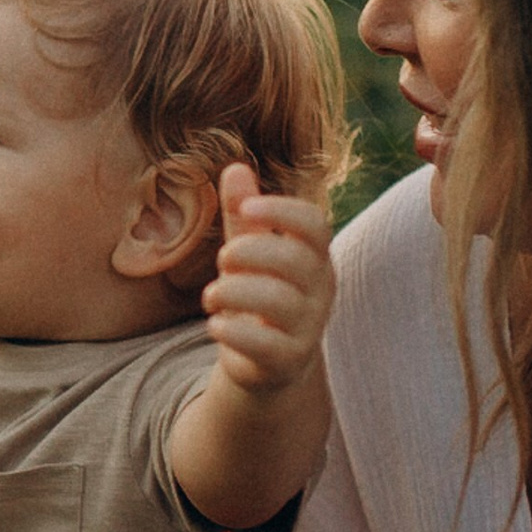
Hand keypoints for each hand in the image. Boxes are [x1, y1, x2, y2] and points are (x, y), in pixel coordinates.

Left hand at [200, 161, 334, 396]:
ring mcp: (308, 327)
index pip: (315, 225)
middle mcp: (320, 290)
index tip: (248, 207)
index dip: (282, 210)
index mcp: (314, 256)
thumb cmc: (259, 295)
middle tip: (223, 259)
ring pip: (279, 301)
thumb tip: (235, 168)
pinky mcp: (289, 361)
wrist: (268, 363)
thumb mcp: (250, 253)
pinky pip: (265, 345)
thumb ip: (243, 215)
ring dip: (233, 291)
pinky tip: (216, 324)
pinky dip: (232, 331)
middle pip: (295, 259)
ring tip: (212, 295)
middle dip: (249, 251)